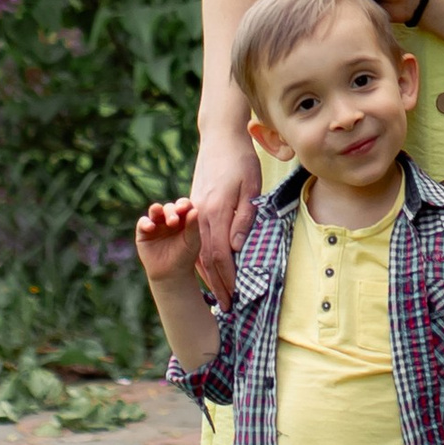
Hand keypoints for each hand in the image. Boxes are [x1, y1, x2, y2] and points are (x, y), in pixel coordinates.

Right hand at [135, 197, 203, 286]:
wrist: (171, 274)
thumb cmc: (185, 257)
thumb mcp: (192, 242)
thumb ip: (193, 226)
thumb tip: (194, 210)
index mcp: (183, 218)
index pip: (183, 205)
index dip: (183, 204)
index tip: (184, 209)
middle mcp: (169, 218)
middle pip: (169, 207)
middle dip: (171, 211)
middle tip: (173, 222)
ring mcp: (156, 224)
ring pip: (155, 210)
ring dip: (157, 210)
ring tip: (159, 215)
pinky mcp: (144, 232)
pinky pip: (143, 222)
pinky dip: (145, 222)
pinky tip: (151, 227)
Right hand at [189, 136, 263, 304]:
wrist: (219, 138)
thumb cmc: (240, 160)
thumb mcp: (250, 186)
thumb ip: (244, 217)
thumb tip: (237, 247)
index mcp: (214, 211)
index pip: (219, 255)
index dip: (227, 278)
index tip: (235, 296)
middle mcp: (199, 215)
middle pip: (206, 258)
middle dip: (217, 285)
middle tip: (226, 306)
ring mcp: (193, 211)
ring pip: (196, 252)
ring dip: (207, 276)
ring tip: (218, 295)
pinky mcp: (193, 207)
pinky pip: (194, 241)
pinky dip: (200, 260)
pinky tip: (207, 270)